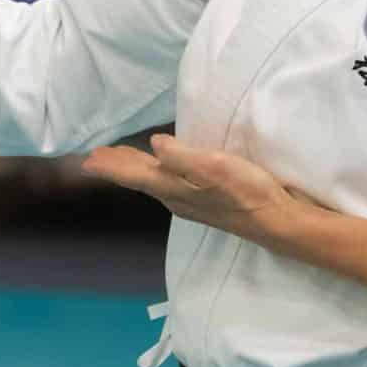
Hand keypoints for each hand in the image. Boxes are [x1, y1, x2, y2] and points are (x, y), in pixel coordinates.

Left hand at [83, 133, 305, 245]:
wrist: (279, 221)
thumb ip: (180, 156)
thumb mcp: (212, 167)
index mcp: (173, 189)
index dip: (111, 166)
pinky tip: (165, 168)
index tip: (87, 161)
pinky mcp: (209, 199)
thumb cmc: (246, 193)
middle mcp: (177, 197)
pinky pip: (171, 182)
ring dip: (136, 168)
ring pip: (155, 181)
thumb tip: (155, 145)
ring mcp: (194, 200)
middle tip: (97, 156)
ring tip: (123, 158)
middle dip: (119, 167)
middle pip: (141, 179)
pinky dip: (158, 171)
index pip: (133, 175)